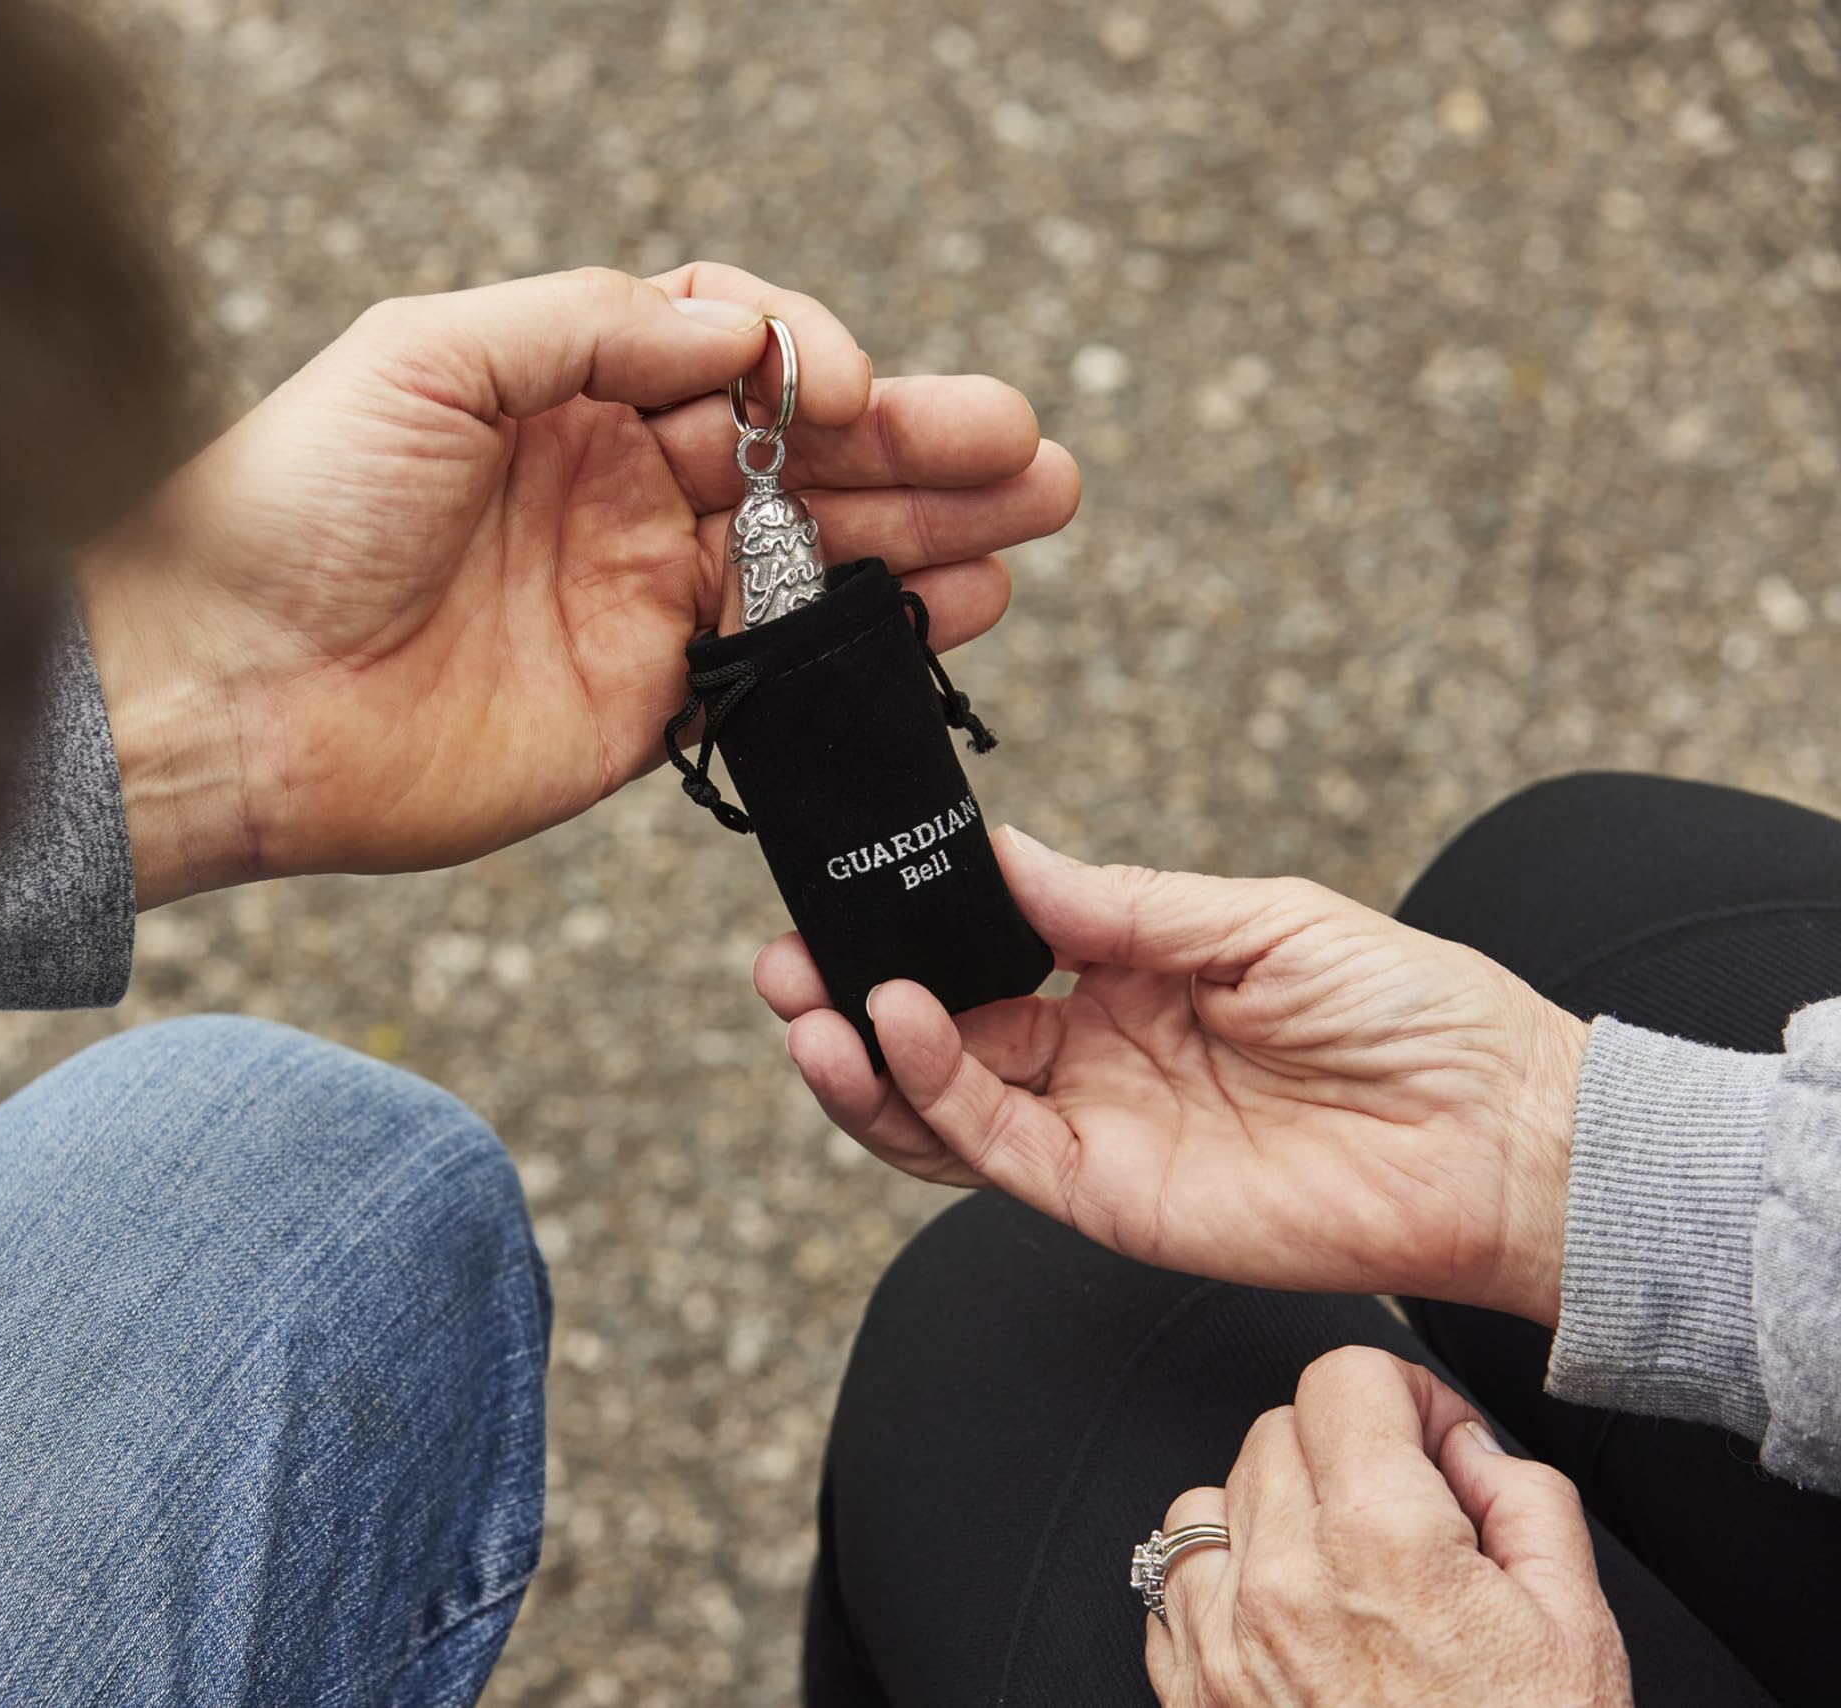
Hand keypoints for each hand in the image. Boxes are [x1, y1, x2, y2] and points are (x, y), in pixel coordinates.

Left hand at [78, 263, 1079, 903]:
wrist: (217, 693)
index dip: (804, 364)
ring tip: (1032, 515)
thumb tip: (736, 334)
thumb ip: (586, 329)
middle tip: (1029, 450)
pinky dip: (873, 638)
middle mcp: (612, 486)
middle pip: (801, 453)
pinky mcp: (638, 706)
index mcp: (564, 389)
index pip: (731, 354)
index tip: (840, 394)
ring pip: (815, 554)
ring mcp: (634, 598)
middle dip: (922, 441)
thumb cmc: (286, 508)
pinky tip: (954, 611)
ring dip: (929, 532)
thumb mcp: (422, 357)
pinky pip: (780, 666)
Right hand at [757, 828, 1591, 1324]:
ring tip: (810, 1009)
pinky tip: (895, 1032)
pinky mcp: (1107, 1199)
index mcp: (1123, 980)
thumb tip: (1000, 854)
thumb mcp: (1254, 919)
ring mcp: (1093, 1132)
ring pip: (938, 1105)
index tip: (841, 889)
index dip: (905, 930)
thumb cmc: (1412, 1014)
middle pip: (936, 1032)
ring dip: (864, 1060)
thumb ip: (1115, 904)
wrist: (1504, 1137)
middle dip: (848, 997)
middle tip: (782, 963)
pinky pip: (992, 1150)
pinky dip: (931, 1095)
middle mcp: (1090, 1058)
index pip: (981, 954)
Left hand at [1145, 1347, 1628, 1706]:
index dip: (1399, 1395)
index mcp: (1382, 1542)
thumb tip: (1466, 1443)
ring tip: (1342, 1574)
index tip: (1428, 1438)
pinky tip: (1291, 1626)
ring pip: (1210, 1499)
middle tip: (1406, 1518)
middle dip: (1345, 1451)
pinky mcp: (1191, 1694)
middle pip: (1277, 1429)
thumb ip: (1523, 1498)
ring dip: (1270, 1514)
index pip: (1342, 1377)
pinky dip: (1221, 1587)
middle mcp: (1284, 1579)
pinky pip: (1173, 1588)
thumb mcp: (1576, 1625)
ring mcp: (1224, 1640)